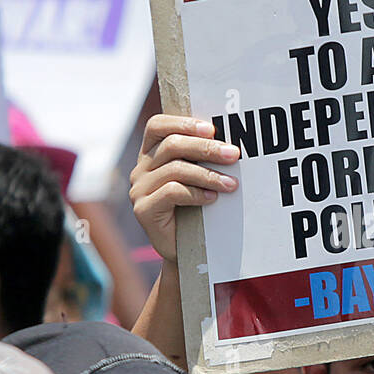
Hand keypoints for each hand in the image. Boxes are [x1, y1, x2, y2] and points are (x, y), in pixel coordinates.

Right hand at [130, 114, 239, 261]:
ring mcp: (140, 189)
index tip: (212, 129)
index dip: (183, 123)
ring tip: (231, 183)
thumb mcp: (198, 179)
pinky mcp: (144, 210)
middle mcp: (141, 169)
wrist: (186, 250)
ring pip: (175, 169)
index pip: (158, 126)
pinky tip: (212, 198)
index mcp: (151, 154)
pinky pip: (172, 192)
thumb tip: (230, 145)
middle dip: (206, 148)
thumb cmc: (197, 209)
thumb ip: (202, 159)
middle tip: (233, 155)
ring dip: (208, 174)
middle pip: (171, 145)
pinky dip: (196, 193)